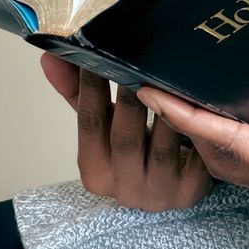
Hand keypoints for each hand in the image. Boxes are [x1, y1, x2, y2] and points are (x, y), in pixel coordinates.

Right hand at [41, 53, 212, 210]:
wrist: (173, 182)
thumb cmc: (135, 150)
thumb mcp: (103, 125)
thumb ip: (76, 94)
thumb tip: (50, 56)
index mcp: (95, 173)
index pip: (89, 124)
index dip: (91, 87)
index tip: (98, 53)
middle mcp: (124, 190)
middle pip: (125, 137)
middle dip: (131, 95)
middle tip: (139, 58)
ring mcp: (159, 194)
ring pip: (162, 145)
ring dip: (168, 108)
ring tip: (169, 74)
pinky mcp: (191, 192)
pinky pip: (196, 156)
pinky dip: (196, 128)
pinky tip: (198, 100)